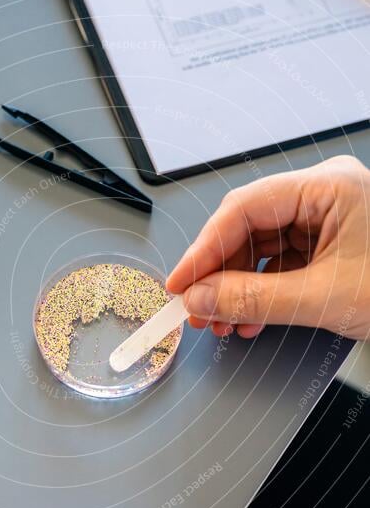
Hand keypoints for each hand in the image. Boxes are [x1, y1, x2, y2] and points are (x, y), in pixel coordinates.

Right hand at [167, 156, 369, 339]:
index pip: (244, 209)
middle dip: (218, 274)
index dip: (203, 249)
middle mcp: (323, 195)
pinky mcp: (328, 245)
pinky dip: (260, 293)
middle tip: (195, 307)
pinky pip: (280, 264)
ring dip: (236, 289)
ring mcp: (326, 220)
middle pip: (248, 228)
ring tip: (220, 321)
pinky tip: (248, 319)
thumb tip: (202, 297)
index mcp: (327, 186)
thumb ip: (254, 298)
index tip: (180, 282)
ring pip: (260, 249)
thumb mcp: (324, 297)